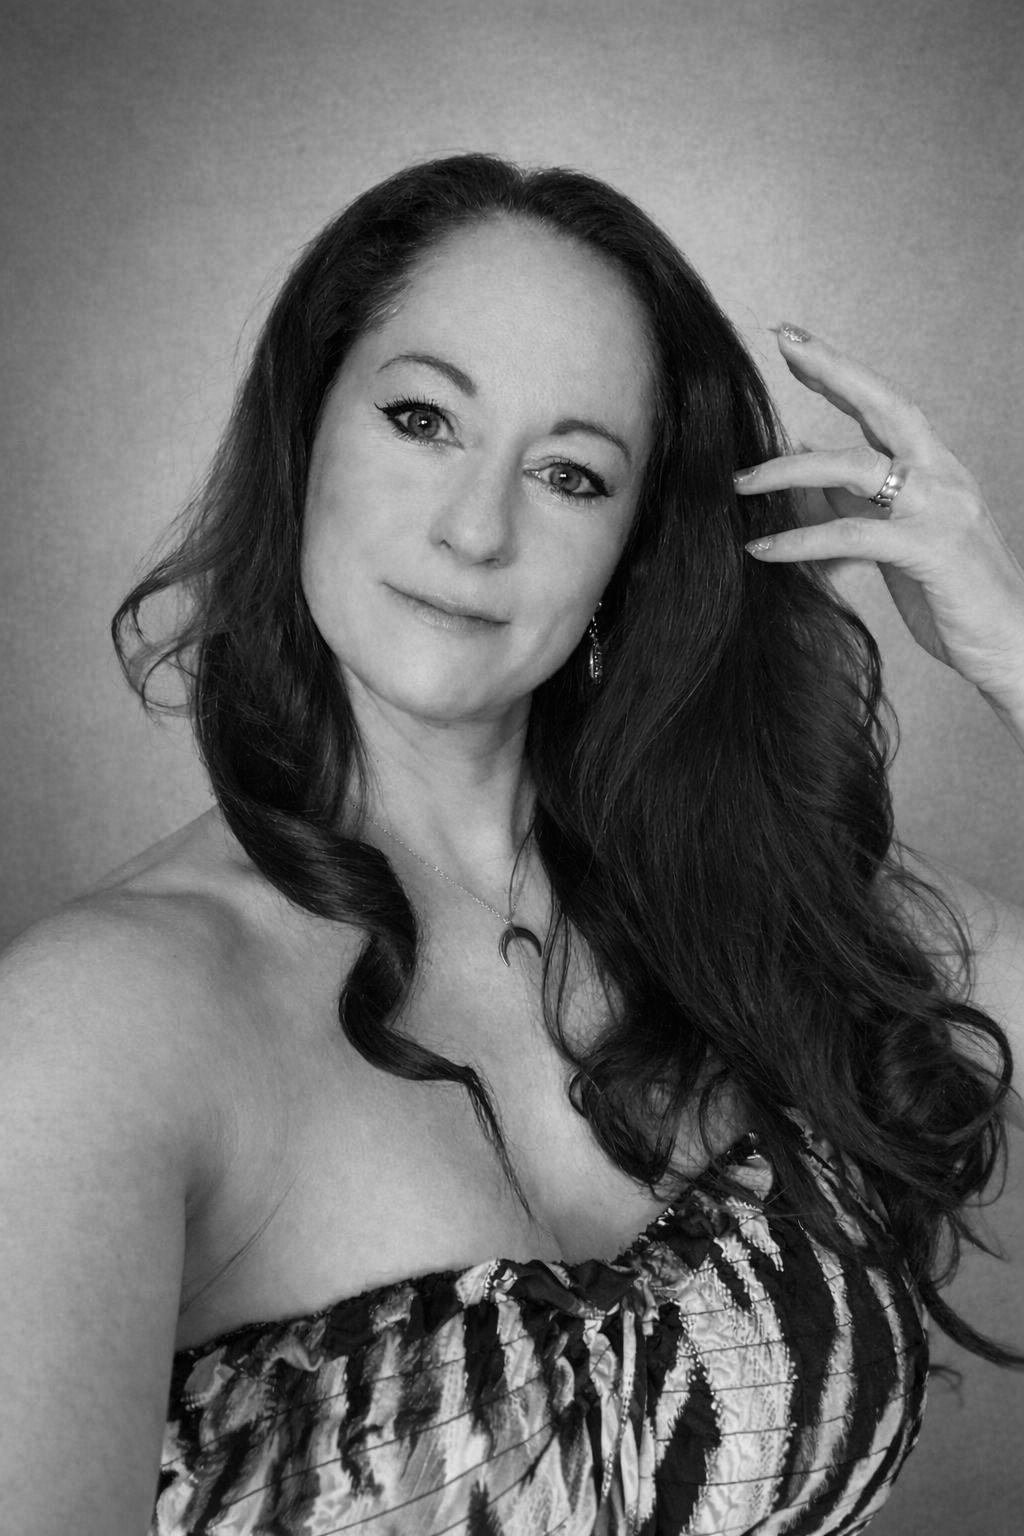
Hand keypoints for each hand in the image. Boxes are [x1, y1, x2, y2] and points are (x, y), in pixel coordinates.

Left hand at [734, 325, 1023, 715]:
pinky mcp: (930, 551)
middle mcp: (943, 477)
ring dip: (791, 470)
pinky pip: (852, 535)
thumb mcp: (896, 543)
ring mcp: (941, 509)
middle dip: (832, 370)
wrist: (1012, 647)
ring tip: (741, 482)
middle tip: (783, 342)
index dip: (840, 373)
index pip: (886, 406)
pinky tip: (763, 548)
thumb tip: (804, 462)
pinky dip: (802, 540)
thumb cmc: (953, 598)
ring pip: (857, 467)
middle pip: (885, 405)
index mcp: (937, 470)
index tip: (794, 344)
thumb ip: (855, 505)